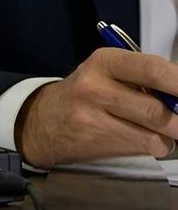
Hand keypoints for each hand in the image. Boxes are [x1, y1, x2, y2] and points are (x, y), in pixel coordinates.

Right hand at [16, 47, 177, 167]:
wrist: (44, 121)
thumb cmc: (88, 93)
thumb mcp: (110, 73)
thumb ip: (148, 79)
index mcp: (105, 61)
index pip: (153, 69)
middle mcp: (95, 87)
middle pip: (156, 109)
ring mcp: (92, 117)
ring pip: (155, 134)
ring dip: (167, 136)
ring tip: (159, 128)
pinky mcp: (96, 142)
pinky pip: (145, 148)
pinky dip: (153, 145)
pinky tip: (139, 137)